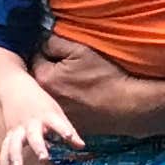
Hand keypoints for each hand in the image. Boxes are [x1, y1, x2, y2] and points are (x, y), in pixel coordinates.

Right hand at [0, 72, 83, 164]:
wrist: (15, 89)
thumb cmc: (40, 103)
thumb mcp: (55, 112)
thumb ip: (67, 129)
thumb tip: (82, 146)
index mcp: (46, 116)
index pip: (57, 123)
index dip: (64, 130)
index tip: (71, 138)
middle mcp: (31, 123)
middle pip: (34, 135)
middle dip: (38, 147)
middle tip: (43, 158)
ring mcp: (18, 128)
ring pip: (15, 142)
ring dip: (16, 155)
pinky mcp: (9, 134)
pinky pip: (5, 147)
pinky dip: (4, 160)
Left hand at [34, 32, 163, 139]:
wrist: (128, 105)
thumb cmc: (106, 75)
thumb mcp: (80, 49)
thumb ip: (54, 41)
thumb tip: (42, 40)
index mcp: (44, 78)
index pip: (36, 56)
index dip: (49, 51)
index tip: (62, 52)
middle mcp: (45, 99)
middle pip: (40, 77)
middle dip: (50, 69)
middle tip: (70, 66)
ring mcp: (56, 114)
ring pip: (50, 93)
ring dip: (58, 86)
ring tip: (77, 82)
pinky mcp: (68, 124)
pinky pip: (62, 107)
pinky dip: (68, 101)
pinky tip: (82, 97)